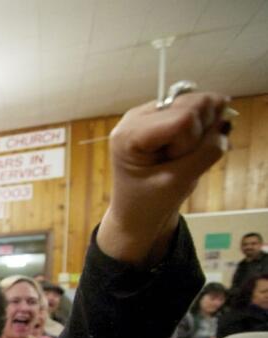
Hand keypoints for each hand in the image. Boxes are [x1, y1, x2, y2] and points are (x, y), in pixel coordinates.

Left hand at [98, 92, 229, 263]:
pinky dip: (203, 130)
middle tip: (177, 159)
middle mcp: (136, 116)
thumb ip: (206, 152)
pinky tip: (189, 149)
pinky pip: (199, 111)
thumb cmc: (149, 202)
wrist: (137, 214)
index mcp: (129, 134)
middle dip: (197, 134)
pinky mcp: (165, 115)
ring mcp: (151, 113)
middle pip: (192, 105)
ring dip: (201, 133)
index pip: (184, 118)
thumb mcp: (179, 183)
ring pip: (199, 105)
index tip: (172, 164)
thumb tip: (227, 120)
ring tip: (179, 156)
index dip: (191, 142)